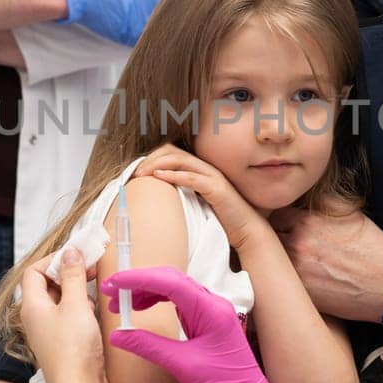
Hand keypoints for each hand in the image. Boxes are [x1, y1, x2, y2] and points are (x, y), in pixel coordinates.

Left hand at [20, 247, 108, 382]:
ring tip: (93, 294)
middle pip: (48, 284)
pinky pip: (69, 316)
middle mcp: (36, 318)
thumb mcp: (75, 305)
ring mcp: (48, 331)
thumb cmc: (72, 351)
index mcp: (32, 306)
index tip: (76, 255)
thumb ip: (73, 276)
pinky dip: (81, 309)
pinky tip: (94, 314)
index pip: (35, 271)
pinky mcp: (62, 342)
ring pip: (61, 300)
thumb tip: (70, 253)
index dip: (54, 259)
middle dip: (69, 274)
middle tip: (91, 267)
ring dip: (77, 292)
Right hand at [49, 0, 171, 46]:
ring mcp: (149, 16)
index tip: (161, 5)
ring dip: (159, 32)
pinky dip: (146, 42)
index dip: (172, 1)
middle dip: (169, 18)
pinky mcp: (137, 32)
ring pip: (163, 29)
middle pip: (175, 14)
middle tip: (158, 22)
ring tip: (149, 34)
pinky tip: (140, 41)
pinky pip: (149, 41)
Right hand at [100, 265, 315, 382]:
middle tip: (111, 292)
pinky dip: (156, 302)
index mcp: (211, 310)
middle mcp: (212, 304)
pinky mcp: (207, 322)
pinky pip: (179, 302)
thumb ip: (149, 347)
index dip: (138, 279)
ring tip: (121, 306)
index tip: (113, 283)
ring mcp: (211, 312)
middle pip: (170, 279)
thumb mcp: (183, 367)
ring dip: (145, 292)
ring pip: (173, 289)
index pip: (170, 282)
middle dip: (138, 283)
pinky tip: (141, 312)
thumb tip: (118, 334)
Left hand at [135, 143, 263, 252]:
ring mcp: (212, 176)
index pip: (171, 153)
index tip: (136, 171)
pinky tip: (160, 177)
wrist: (247, 231)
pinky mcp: (216, 189)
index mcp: (200, 170)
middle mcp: (206, 168)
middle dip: (151, 159)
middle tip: (135, 173)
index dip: (152, 158)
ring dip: (157, 164)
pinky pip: (192, 177)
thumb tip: (155, 197)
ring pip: (180, 160)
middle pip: (172, 152)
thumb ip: (181, 194)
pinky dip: (174, 175)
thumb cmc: (221, 220)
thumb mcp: (196, 203)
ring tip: (142, 174)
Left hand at [270, 205, 382, 321]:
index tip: (279, 224)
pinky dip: (282, 281)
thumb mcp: (346, 211)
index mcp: (306, 222)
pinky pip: (279, 284)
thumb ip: (318, 199)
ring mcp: (296, 272)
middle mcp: (297, 245)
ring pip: (270, 262)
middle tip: (279, 244)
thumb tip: (299, 192)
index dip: (275, 219)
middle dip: (271, 240)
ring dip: (273, 261)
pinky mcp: (300, 295)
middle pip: (266, 238)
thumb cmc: (369, 246)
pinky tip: (292, 281)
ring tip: (282, 263)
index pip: (271, 215)